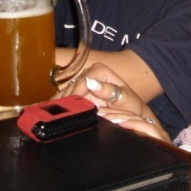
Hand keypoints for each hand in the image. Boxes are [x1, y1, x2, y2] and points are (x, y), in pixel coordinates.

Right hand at [56, 63, 170, 142]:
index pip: (82, 81)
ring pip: (64, 94)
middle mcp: (88, 74)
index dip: (76, 94)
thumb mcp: (124, 98)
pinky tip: (57, 117)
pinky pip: (64, 100)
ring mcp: (81, 84)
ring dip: (61, 106)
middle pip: (71, 87)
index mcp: (99, 71)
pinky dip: (61, 108)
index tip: (72, 107)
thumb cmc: (130, 104)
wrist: (132, 113)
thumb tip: (89, 82)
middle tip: (63, 117)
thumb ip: (107, 91)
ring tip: (58, 119)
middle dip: (66, 102)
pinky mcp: (76, 95)